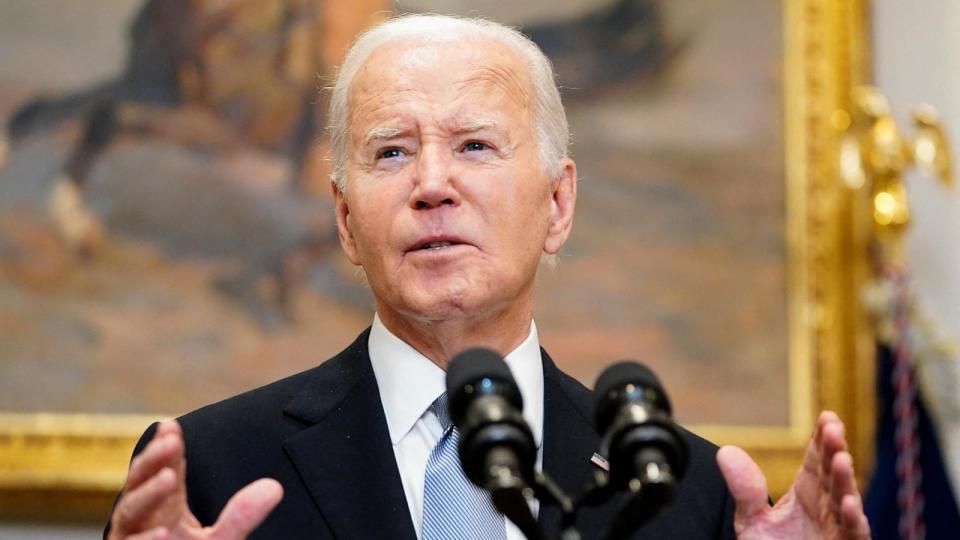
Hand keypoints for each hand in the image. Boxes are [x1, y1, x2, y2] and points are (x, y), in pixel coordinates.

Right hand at [108, 420, 283, 539]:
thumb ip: (241, 516)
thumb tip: (275, 487)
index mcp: (164, 508)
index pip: (164, 470)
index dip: (168, 450)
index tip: (173, 426)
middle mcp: (143, 519)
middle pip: (141, 482)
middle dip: (154, 460)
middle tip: (170, 441)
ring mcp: (132, 538)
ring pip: (131, 511)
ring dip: (149, 494)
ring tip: (169, 477)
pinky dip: (146, 539)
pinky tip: (163, 532)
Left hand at [716, 411, 870, 538]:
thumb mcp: (753, 522)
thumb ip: (745, 489)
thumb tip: (725, 452)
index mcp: (806, 496)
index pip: (817, 462)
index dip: (822, 439)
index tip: (827, 417)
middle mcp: (827, 510)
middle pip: (834, 475)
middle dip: (835, 450)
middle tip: (833, 428)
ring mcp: (839, 530)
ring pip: (847, 500)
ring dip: (846, 480)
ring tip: (841, 458)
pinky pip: (854, 533)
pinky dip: (853, 518)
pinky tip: (849, 503)